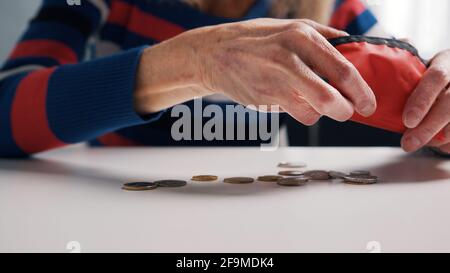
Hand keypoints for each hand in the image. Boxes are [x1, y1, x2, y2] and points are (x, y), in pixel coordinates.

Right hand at [135, 18, 376, 124]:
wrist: (215, 54)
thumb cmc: (255, 40)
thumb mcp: (290, 27)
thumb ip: (323, 37)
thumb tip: (355, 49)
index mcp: (302, 35)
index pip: (343, 68)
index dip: (361, 90)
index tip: (369, 102)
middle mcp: (289, 57)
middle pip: (331, 97)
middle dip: (346, 110)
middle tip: (349, 111)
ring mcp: (274, 80)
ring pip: (314, 111)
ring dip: (323, 113)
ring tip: (319, 105)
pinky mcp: (264, 98)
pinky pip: (296, 114)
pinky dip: (303, 113)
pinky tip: (297, 103)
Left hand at [402, 50, 449, 152]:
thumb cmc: (428, 78)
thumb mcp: (421, 66)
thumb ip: (406, 64)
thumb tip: (389, 50)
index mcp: (448, 61)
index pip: (437, 77)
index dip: (422, 100)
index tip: (407, 120)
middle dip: (427, 127)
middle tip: (408, 143)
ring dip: (438, 137)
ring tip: (418, 143)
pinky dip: (449, 143)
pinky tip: (437, 144)